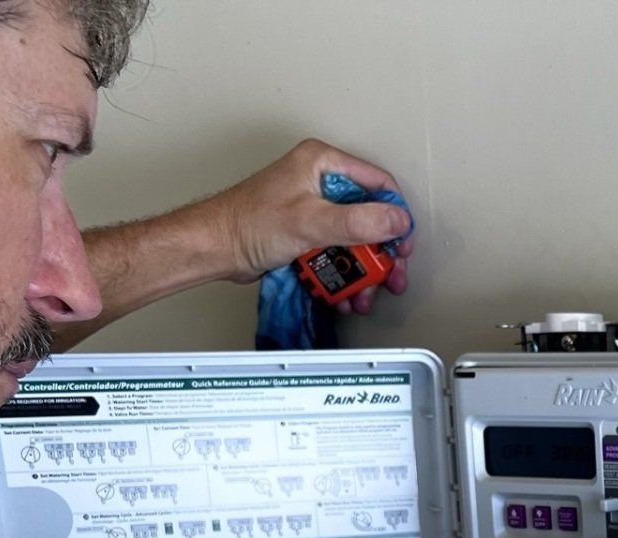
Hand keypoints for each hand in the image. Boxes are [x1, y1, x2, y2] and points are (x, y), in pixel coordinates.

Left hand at [203, 139, 413, 315]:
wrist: (215, 247)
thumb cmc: (250, 224)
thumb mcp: (311, 221)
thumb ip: (358, 221)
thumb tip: (398, 220)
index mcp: (323, 163)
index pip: (377, 184)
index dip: (395, 216)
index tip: (401, 245)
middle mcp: (321, 180)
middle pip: (370, 216)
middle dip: (381, 253)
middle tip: (391, 276)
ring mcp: (315, 206)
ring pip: (356, 238)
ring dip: (364, 270)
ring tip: (365, 293)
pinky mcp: (308, 230)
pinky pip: (338, 250)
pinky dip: (345, 273)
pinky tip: (345, 293)